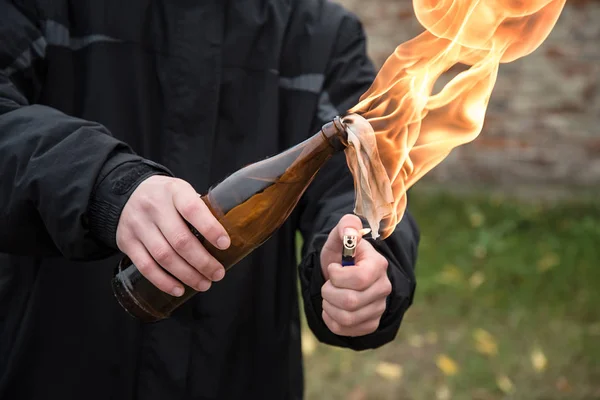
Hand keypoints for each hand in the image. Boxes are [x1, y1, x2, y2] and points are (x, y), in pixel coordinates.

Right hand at [116, 175, 229, 296]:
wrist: (128, 194)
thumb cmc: (167, 197)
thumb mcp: (183, 192)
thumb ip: (200, 210)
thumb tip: (225, 239)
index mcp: (174, 191)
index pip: (192, 210)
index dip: (210, 228)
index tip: (225, 244)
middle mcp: (154, 207)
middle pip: (180, 240)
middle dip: (202, 261)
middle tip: (218, 274)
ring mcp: (138, 225)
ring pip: (164, 256)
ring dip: (187, 275)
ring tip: (204, 284)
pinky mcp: (126, 242)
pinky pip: (146, 267)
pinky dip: (164, 282)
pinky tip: (179, 289)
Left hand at [319, 214, 390, 336]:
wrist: (342, 274)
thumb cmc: (340, 254)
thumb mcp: (339, 235)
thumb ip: (346, 226)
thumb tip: (350, 232)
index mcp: (378, 265)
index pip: (359, 279)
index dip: (338, 276)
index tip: (333, 268)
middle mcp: (383, 288)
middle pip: (350, 301)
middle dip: (329, 292)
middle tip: (328, 284)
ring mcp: (379, 308)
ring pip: (346, 318)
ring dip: (329, 306)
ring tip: (329, 296)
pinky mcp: (371, 323)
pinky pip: (345, 330)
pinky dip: (331, 320)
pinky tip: (332, 308)